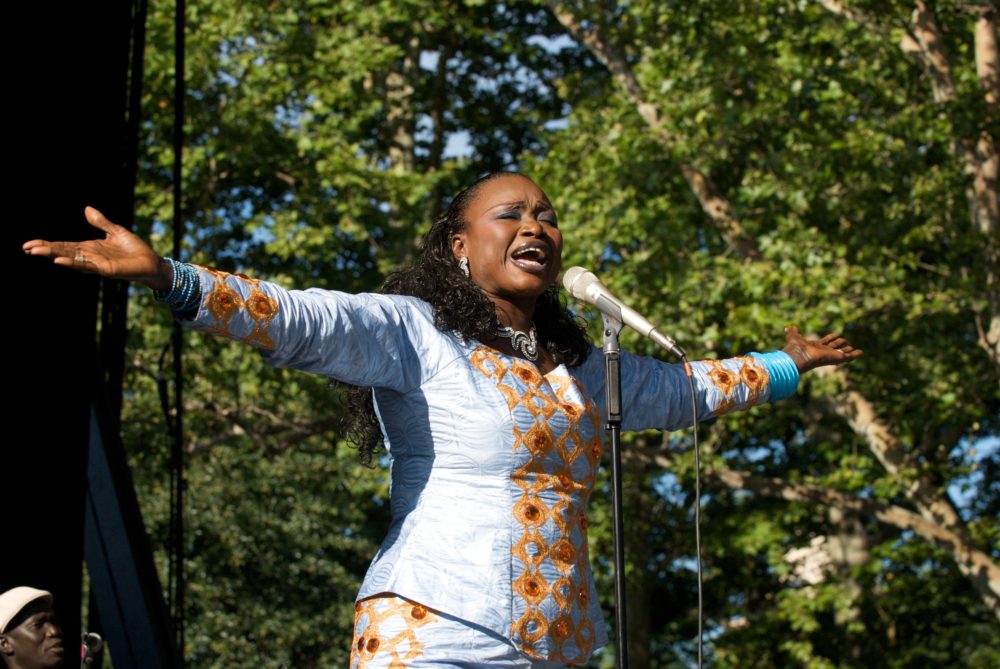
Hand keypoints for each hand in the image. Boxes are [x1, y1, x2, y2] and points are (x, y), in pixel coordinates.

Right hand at [23, 207, 171, 289]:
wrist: (152, 262)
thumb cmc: (135, 248)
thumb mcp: (116, 231)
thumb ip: (101, 222)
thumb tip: (86, 208)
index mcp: (89, 248)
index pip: (63, 245)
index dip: (47, 244)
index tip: (29, 244)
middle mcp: (89, 257)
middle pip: (62, 252)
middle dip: (45, 250)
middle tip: (26, 248)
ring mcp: (96, 264)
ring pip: (70, 259)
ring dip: (54, 256)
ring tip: (36, 252)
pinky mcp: (105, 270)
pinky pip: (86, 266)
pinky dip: (73, 263)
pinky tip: (60, 260)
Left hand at [782, 325, 862, 373]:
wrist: (799, 354)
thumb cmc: (796, 347)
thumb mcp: (793, 337)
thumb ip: (792, 332)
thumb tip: (788, 327)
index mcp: (815, 346)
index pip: (824, 342)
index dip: (829, 338)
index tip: (834, 335)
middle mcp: (823, 351)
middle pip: (833, 347)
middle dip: (839, 344)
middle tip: (845, 341)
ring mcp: (830, 355)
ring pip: (841, 352)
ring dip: (847, 350)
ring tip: (854, 348)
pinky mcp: (836, 358)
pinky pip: (848, 356)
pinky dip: (855, 354)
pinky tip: (861, 352)